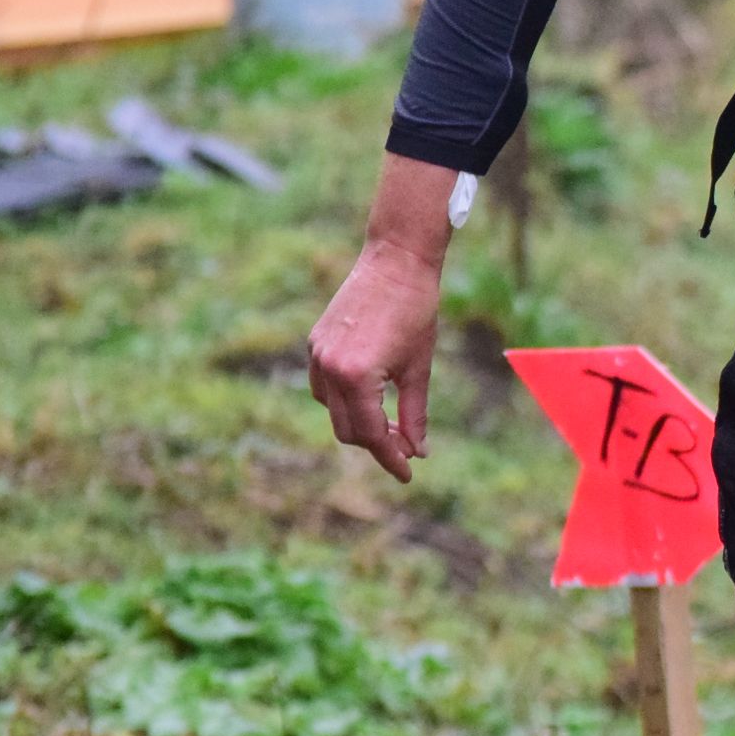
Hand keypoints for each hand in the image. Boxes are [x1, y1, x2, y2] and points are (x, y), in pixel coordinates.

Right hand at [308, 238, 441, 484]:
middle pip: (347, 429)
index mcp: (356, 376)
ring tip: (391, 425)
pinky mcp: (315, 343)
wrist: (396, 261)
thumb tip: (417, 450)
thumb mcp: (419, 367)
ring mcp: (316, 355)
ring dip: (359, 423)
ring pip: (332, 410)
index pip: (369, 433)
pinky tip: (370, 399)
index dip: (390, 457)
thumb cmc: (416, 311)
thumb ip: (414, 413)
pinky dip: (344, 400)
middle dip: (376, 444)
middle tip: (406, 449)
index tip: (408, 473)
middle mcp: (328, 368)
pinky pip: (323, 387)